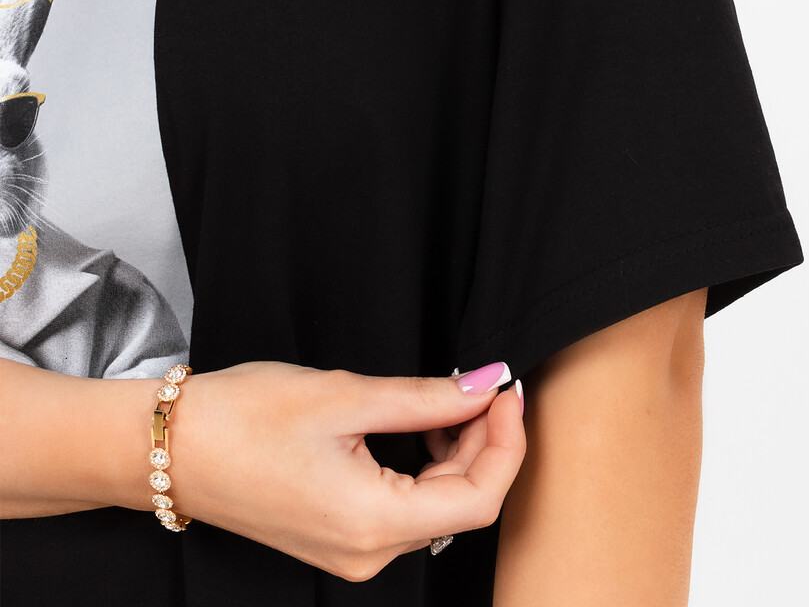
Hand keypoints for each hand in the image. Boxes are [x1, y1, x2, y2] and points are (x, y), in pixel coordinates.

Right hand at [173, 361, 525, 580]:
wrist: (172, 447)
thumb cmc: (245, 417)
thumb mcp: (346, 396)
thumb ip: (426, 398)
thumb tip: (485, 386)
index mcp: (373, 523)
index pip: (479, 499)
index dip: (506, 442)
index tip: (506, 391)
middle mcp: (367, 552)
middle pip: (462, 506)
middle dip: (485, 443)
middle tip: (483, 385)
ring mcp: (351, 552)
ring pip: (437, 509)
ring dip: (457, 455)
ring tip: (451, 401)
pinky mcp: (338, 538)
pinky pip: (405, 511)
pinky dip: (425, 469)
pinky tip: (420, 428)